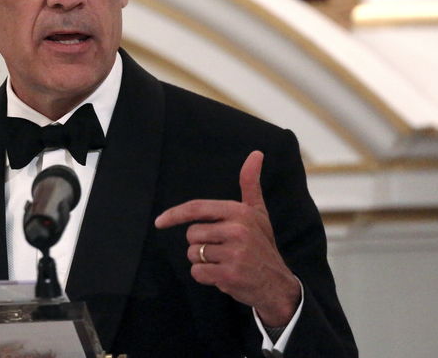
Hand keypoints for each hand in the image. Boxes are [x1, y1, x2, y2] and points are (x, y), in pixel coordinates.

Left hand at [154, 151, 300, 326]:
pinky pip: (197, 272)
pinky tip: (223, 276)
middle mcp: (237, 230)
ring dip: (202, 261)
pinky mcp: (230, 275)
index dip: (174, 214)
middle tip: (221, 250)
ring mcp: (235, 253)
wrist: (277, 284)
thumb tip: (256, 153)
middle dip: (199, 244)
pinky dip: (205, 277)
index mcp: (239, 212)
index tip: (159, 222)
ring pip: (193, 254)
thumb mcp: (258, 213)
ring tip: (224, 262)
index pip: (197, 208)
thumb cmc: (262, 245)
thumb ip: (250, 184)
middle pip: (191, 234)